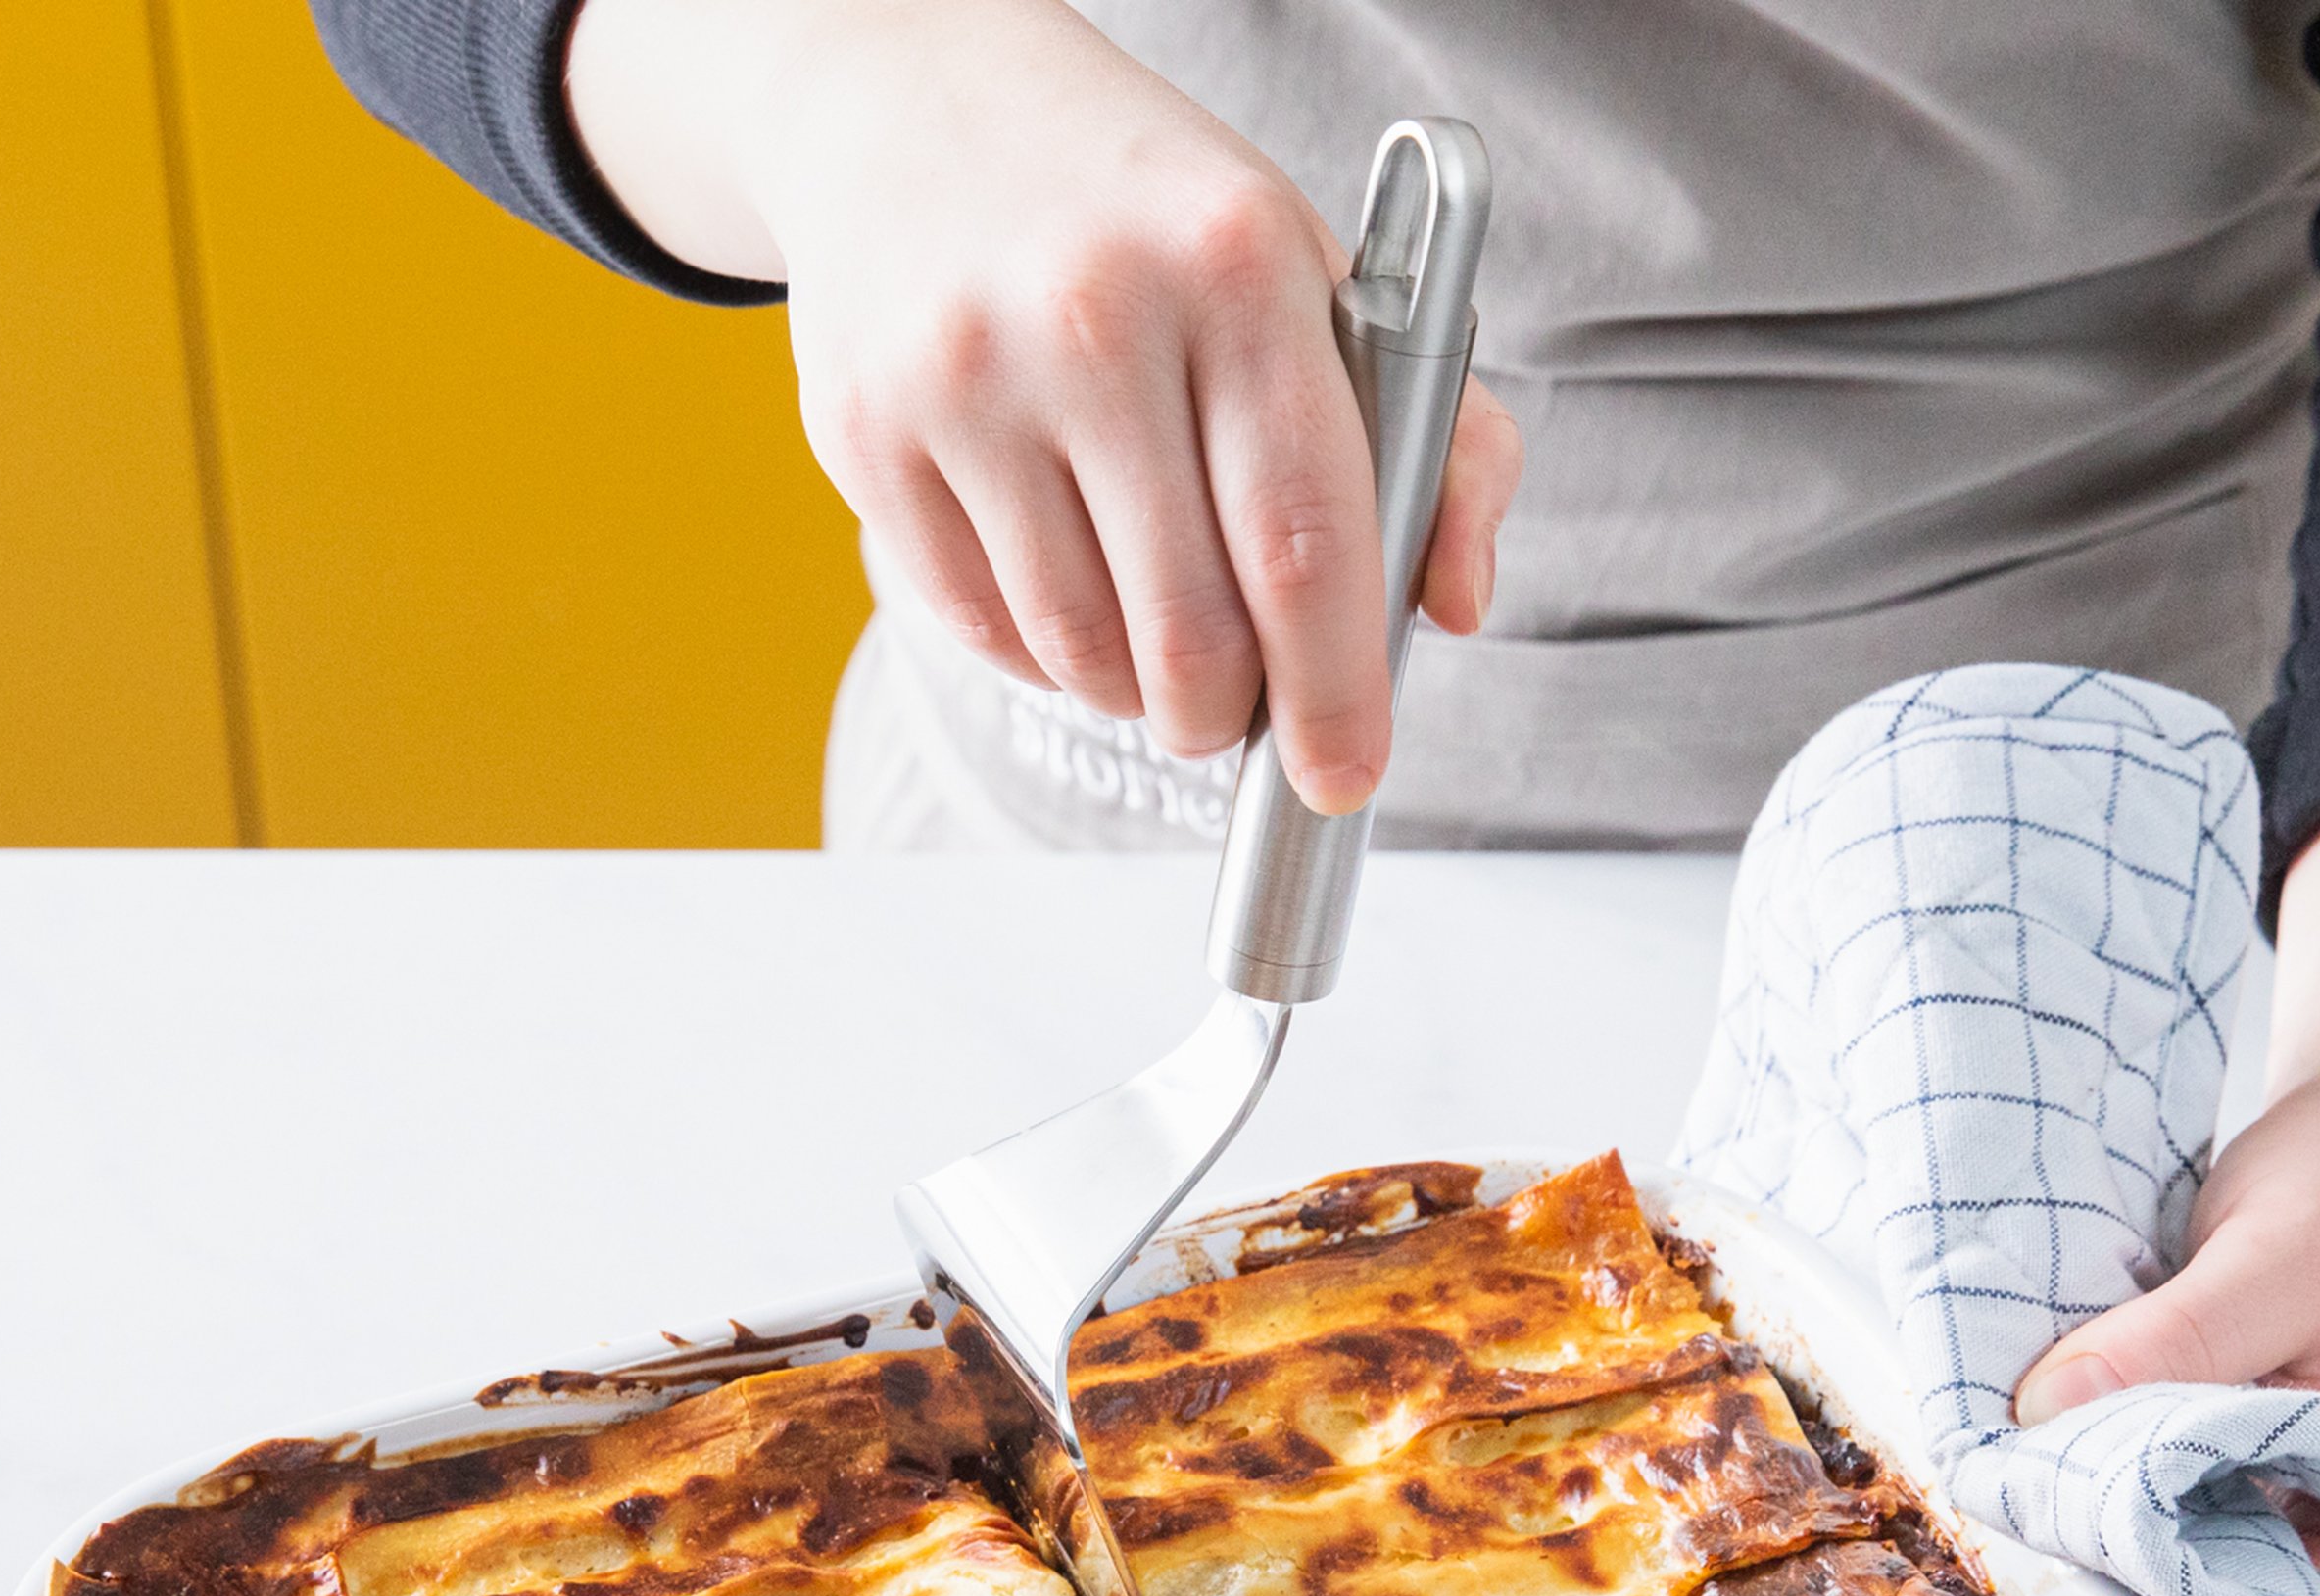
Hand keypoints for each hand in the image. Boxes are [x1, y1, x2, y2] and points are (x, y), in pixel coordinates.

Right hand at [570, 0, 1523, 811]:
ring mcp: (963, 377)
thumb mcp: (1315, 276)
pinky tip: (1066, 585)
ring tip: (1152, 633)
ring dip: (1135, 691)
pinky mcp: (866, 433)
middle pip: (1189, 632)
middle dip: (1230, 716)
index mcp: (1236, 264)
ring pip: (1080, 655)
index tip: (1347, 771)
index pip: (1305, 541)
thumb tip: (1454, 601)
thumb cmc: (1146, 215)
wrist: (916, 98)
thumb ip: (1437, 440)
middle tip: (1239, 713)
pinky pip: (982, 631)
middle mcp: (1093, 314)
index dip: (1336, 692)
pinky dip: (1043, 655)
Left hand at [2010, 768, 2319, 1595]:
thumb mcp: (2276, 1257)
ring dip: (2121, 1569)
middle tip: (2016, 1556)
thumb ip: (2176, 1342)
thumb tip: (2044, 1413)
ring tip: (2028, 1520)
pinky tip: (2056, 1492)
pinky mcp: (2266, 1500)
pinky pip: (2190, 1548)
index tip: (2058, 1572)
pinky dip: (2126, 1528)